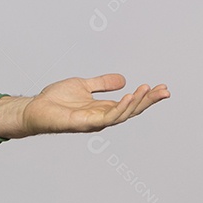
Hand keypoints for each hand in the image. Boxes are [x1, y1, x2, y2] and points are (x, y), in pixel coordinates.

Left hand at [0, 74, 168, 138]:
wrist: (36, 108)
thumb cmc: (56, 100)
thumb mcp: (83, 85)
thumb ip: (102, 84)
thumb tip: (123, 79)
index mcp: (104, 108)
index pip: (131, 103)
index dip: (147, 96)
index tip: (163, 87)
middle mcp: (103, 117)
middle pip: (132, 110)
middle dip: (150, 101)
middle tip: (166, 91)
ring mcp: (96, 122)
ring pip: (123, 114)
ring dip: (138, 102)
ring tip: (148, 89)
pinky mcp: (86, 123)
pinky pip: (108, 116)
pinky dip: (120, 107)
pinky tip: (129, 95)